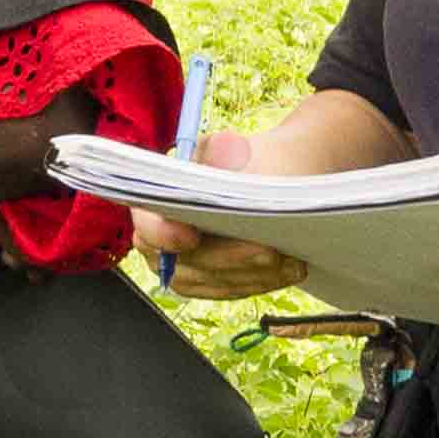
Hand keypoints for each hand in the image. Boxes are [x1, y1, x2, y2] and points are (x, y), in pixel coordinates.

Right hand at [140, 132, 308, 301]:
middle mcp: (160, 240)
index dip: (163, 235)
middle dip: (230, 259)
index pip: (147, 225)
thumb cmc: (242, 160)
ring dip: (253, 274)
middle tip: (268, 251)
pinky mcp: (208, 283)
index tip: (191, 237)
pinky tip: (291, 269)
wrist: (265, 175)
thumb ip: (223, 150)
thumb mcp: (232, 148)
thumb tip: (224, 150)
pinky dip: (263, 281)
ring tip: (289, 260)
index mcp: (154, 201)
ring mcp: (183, 266)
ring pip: (213, 281)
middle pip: (186, 263)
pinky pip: (232, 289)